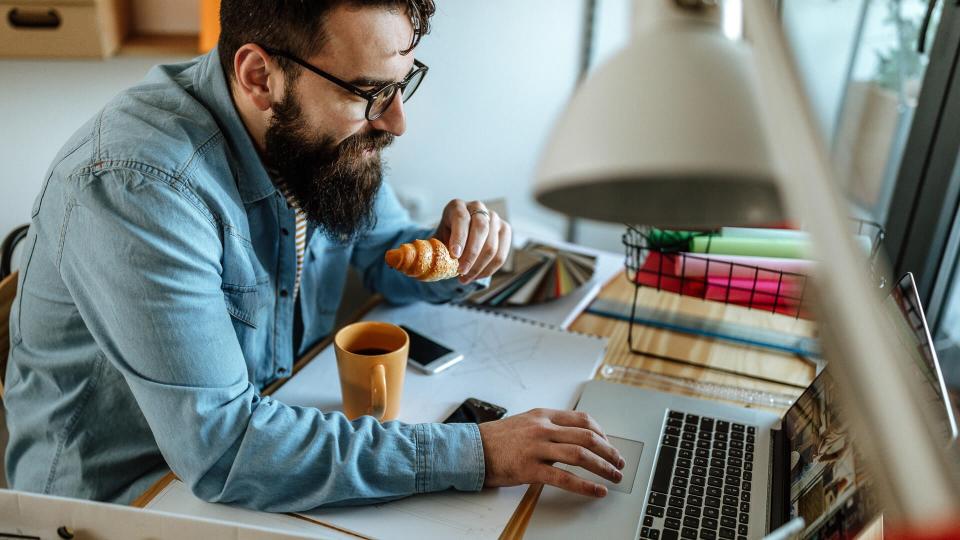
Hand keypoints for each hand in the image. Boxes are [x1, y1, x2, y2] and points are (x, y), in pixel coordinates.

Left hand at [435, 199, 511, 282]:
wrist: (460, 238)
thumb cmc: (446, 239)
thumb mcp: (437, 240)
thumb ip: (434, 248)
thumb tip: (429, 260)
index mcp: (457, 206)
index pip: (461, 219)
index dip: (459, 237)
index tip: (454, 256)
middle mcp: (477, 207)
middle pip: (481, 229)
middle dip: (471, 254)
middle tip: (461, 272)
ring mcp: (494, 218)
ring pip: (492, 245)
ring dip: (479, 266)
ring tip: (466, 278)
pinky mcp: (505, 229)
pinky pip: (501, 254)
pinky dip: (488, 269)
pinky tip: (476, 276)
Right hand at [478, 408, 624, 496]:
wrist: (472, 449)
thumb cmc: (497, 439)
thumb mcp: (526, 423)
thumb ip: (548, 427)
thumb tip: (573, 437)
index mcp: (544, 415)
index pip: (582, 419)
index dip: (602, 433)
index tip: (609, 445)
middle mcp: (543, 428)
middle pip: (587, 436)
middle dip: (609, 451)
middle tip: (619, 462)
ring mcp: (537, 448)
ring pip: (580, 455)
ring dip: (603, 467)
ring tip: (614, 476)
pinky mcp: (530, 469)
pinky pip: (564, 478)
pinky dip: (585, 485)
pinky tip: (596, 490)